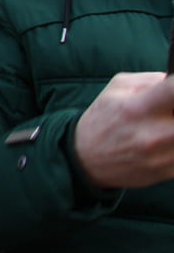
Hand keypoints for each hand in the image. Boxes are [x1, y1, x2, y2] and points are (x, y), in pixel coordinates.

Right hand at [73, 71, 173, 189]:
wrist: (86, 158)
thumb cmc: (103, 118)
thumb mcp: (117, 88)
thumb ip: (152, 80)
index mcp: (138, 108)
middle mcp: (153, 135)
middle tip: (168, 110)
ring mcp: (162, 157)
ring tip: (162, 126)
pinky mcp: (168, 172)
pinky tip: (160, 143)